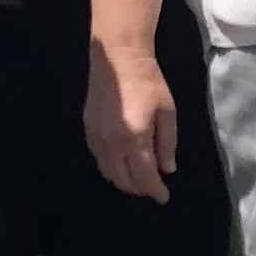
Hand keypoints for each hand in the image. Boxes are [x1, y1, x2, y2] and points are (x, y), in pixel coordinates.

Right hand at [86, 40, 180, 205]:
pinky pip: (99, 160)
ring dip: (125, 181)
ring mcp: (97, 138)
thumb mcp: (167, 111)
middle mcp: (112, 143)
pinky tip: (122, 163)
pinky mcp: (88, 130)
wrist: (118, 58)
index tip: (164, 197)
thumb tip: (167, 169)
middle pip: (124, 180)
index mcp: (135, 138)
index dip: (155, 191)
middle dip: (140, 189)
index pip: (145, 176)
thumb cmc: (149, 82)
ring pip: (109, 173)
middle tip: (153, 187)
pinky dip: (111, 168)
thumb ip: (167, 143)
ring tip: (139, 178)